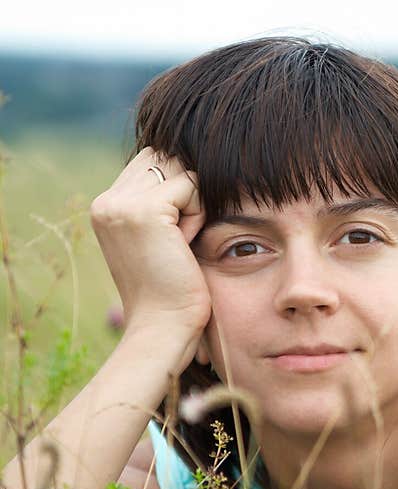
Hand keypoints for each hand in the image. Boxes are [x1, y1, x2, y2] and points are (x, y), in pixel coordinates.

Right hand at [90, 147, 211, 370]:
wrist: (163, 326)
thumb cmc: (172, 290)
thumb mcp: (159, 239)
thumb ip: (161, 204)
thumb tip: (188, 166)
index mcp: (106, 206)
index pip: (152, 162)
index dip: (177, 189)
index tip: (174, 234)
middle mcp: (107, 200)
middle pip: (165, 158)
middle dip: (185, 192)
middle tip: (179, 239)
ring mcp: (121, 204)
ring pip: (180, 170)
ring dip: (192, 204)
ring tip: (180, 242)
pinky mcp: (144, 210)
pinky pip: (191, 186)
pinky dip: (198, 214)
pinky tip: (184, 244)